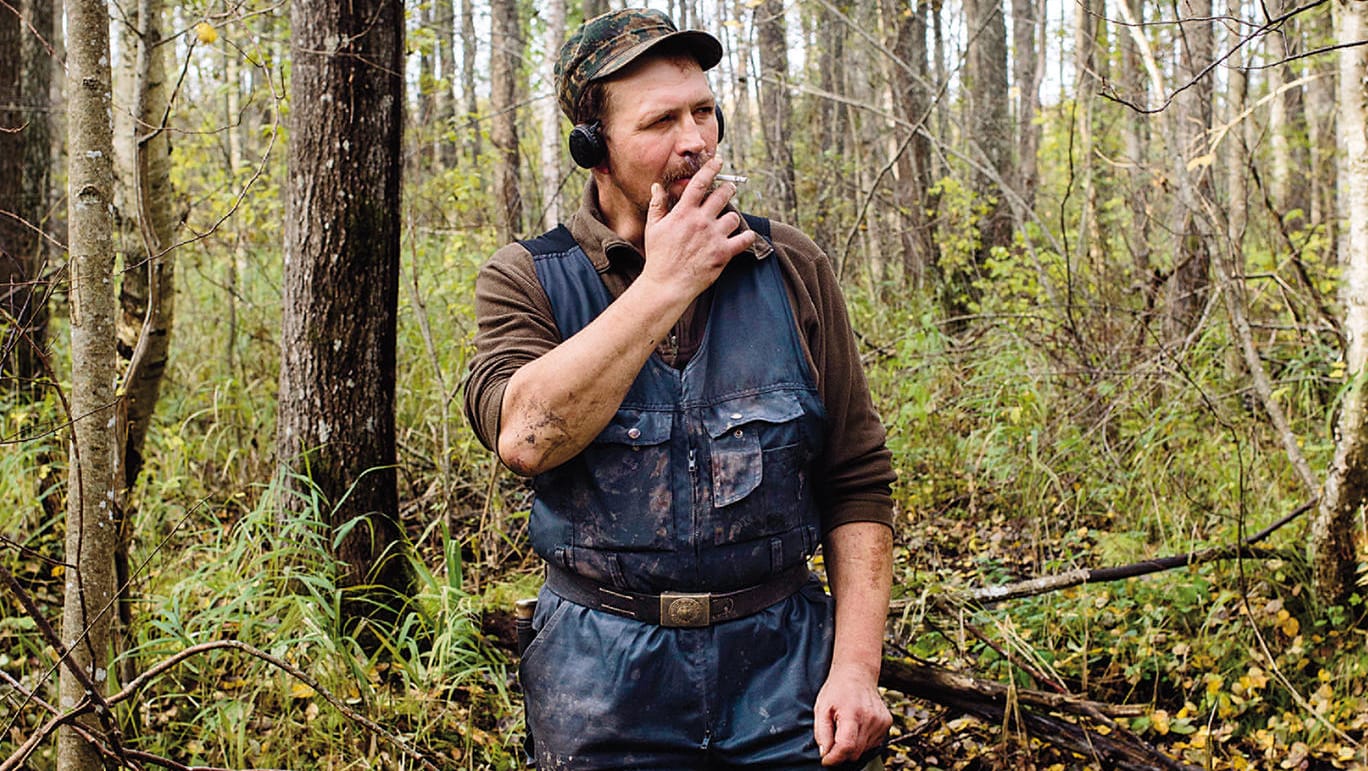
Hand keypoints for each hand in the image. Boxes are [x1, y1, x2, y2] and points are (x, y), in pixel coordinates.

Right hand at [639, 156, 755, 302]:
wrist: (667, 284)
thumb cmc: (658, 257)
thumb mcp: (653, 228)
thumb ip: (657, 205)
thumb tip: (657, 186)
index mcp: (684, 213)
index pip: (700, 183)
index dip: (711, 168)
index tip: (718, 161)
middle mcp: (701, 221)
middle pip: (722, 195)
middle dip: (728, 189)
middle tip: (729, 190)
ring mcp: (714, 237)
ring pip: (733, 216)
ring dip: (732, 217)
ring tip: (728, 220)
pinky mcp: (724, 253)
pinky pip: (744, 239)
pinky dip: (747, 236)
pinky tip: (746, 236)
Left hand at [813, 663, 891, 765]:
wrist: (857, 673)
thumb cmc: (837, 689)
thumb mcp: (821, 708)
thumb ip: (822, 733)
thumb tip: (825, 754)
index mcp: (852, 713)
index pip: (846, 746)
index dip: (834, 758)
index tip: (826, 759)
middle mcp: (871, 718)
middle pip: (855, 752)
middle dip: (841, 753)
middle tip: (832, 742)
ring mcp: (881, 721)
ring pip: (864, 750)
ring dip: (852, 746)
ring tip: (845, 728)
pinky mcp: (887, 723)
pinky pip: (873, 744)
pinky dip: (862, 742)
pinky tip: (856, 727)